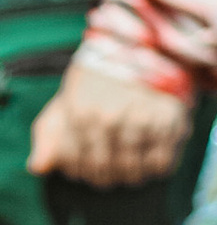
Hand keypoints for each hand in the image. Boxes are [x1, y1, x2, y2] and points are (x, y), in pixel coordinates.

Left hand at [28, 56, 193, 186]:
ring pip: (131, 171)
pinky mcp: (170, 123)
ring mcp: (141, 122)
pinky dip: (154, 169)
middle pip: (103, 170)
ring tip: (128, 170)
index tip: (85, 170)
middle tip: (108, 174)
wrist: (144, 47)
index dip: (78, 171)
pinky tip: (149, 159)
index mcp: (80, 113)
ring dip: (129, 176)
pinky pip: (160, 164)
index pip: (74, 162)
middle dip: (103, 177)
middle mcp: (109, 119)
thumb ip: (49, 133)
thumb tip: (38, 168)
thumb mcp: (68, 98)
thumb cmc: (99, 78)